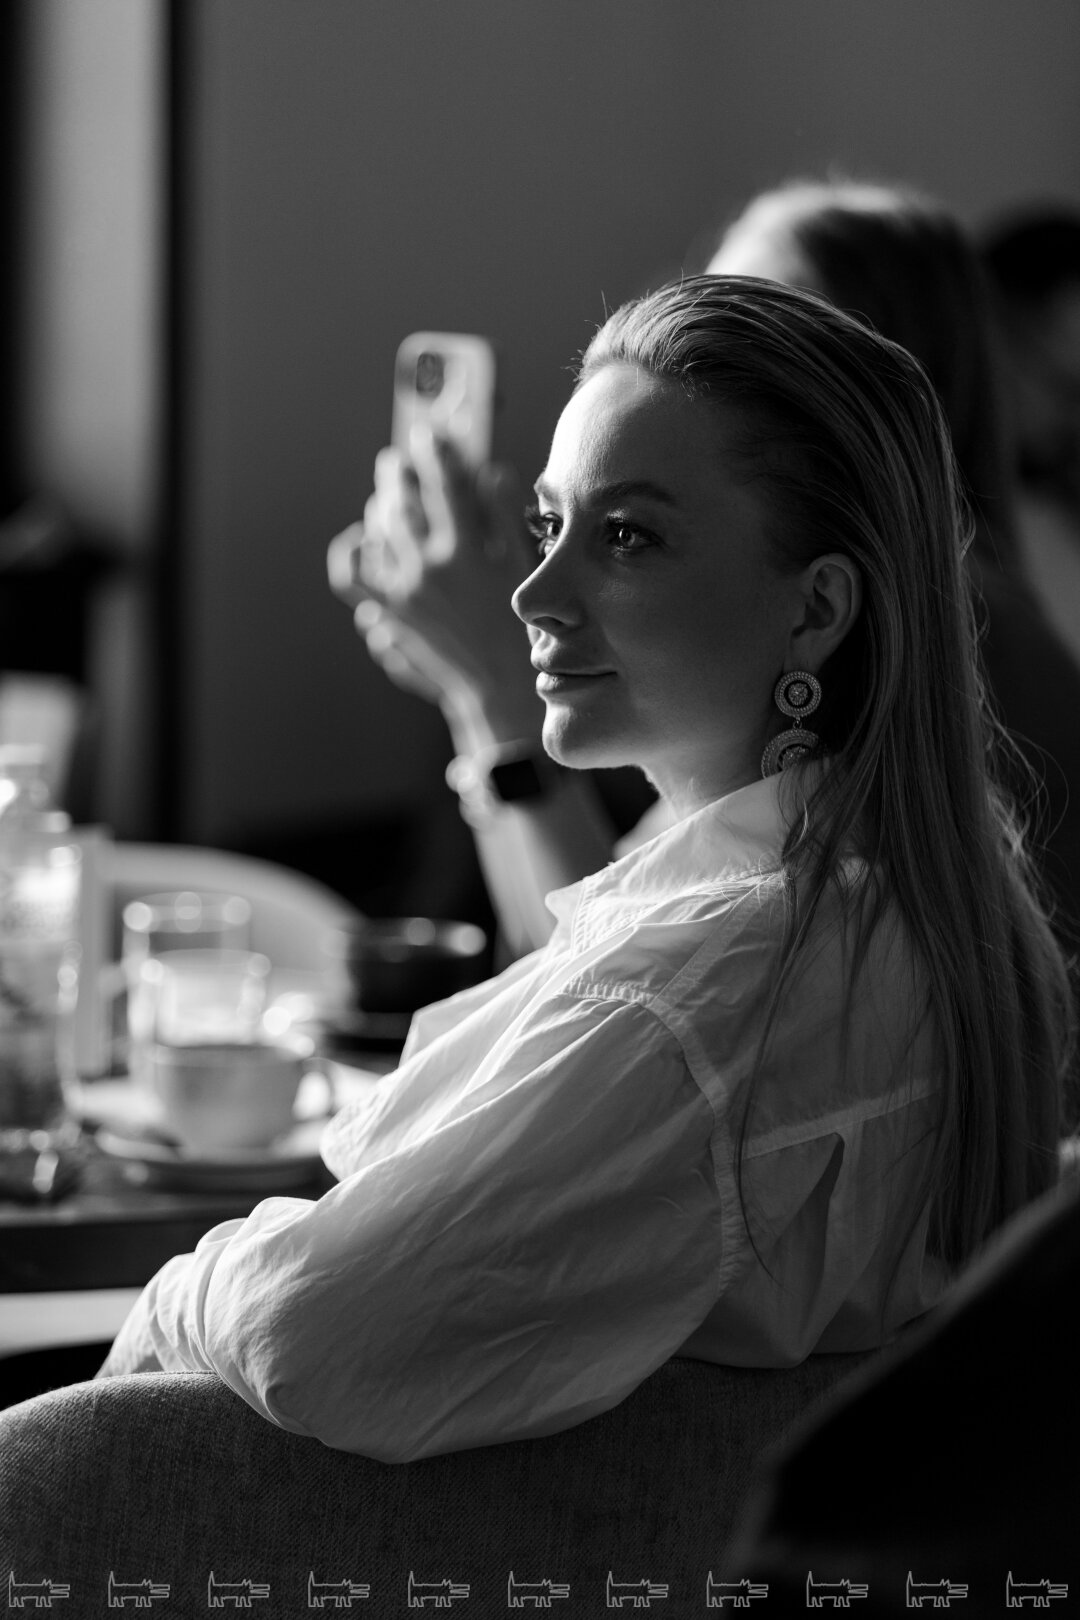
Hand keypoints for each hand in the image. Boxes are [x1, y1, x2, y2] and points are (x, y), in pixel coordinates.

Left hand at [342, 432, 542, 746]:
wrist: (496, 686)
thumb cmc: (519, 628)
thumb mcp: (524, 568)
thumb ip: (504, 515)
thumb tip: (488, 470)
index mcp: (464, 552)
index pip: (443, 482)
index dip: (437, 450)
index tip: (432, 432)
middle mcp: (425, 568)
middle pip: (401, 499)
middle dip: (400, 471)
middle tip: (400, 456)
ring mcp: (401, 590)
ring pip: (378, 529)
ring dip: (382, 502)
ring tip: (389, 488)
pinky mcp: (389, 611)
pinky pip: (353, 573)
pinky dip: (354, 550)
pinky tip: (363, 538)